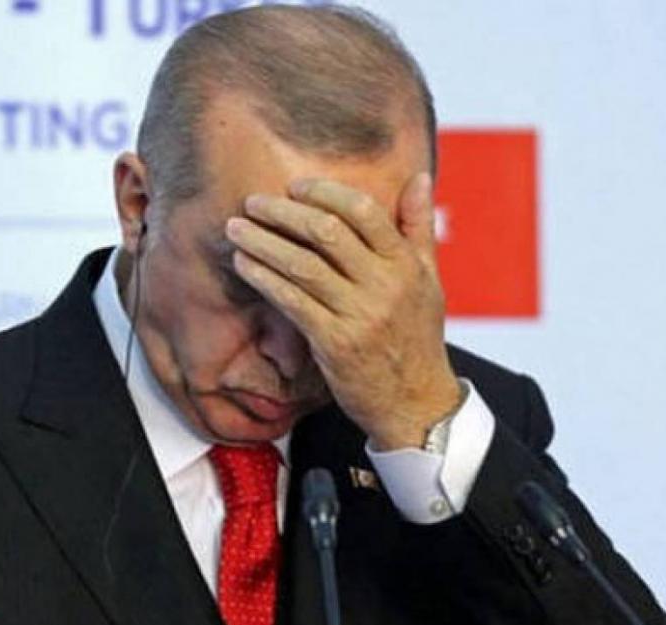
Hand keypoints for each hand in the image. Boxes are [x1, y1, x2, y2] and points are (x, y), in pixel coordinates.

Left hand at [225, 172, 460, 450]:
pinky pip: (292, 301)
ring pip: (303, 265)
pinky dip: (264, 278)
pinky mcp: (335, 343)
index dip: (325, 193)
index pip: (364, 212)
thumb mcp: (429, 280)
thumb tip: (419, 178)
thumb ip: (419, 227)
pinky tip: (244, 265)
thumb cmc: (417, 338)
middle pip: (327, 232)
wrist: (416, 404)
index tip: (295, 187)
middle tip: (253, 202)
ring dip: (263, 242)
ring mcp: (359, 315)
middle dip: (283, 213)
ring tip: (236, 229)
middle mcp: (385, 285)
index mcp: (406, 264)